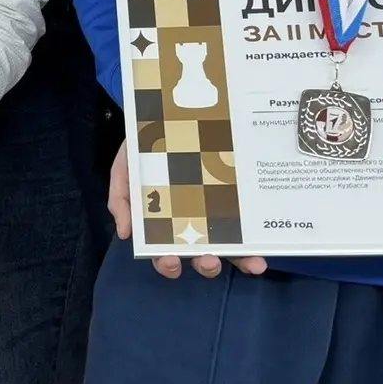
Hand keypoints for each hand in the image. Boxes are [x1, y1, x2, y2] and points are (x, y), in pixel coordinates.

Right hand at [108, 139, 267, 279]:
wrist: (170, 118)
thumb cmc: (145, 148)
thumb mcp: (125, 168)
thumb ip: (120, 197)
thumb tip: (124, 233)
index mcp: (163, 223)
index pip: (164, 252)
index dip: (167, 263)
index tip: (171, 261)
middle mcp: (192, 226)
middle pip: (198, 256)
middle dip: (205, 265)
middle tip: (209, 261)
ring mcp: (218, 217)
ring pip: (228, 249)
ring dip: (238, 261)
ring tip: (249, 263)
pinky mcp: (238, 205)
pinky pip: (248, 231)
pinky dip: (254, 248)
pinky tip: (261, 256)